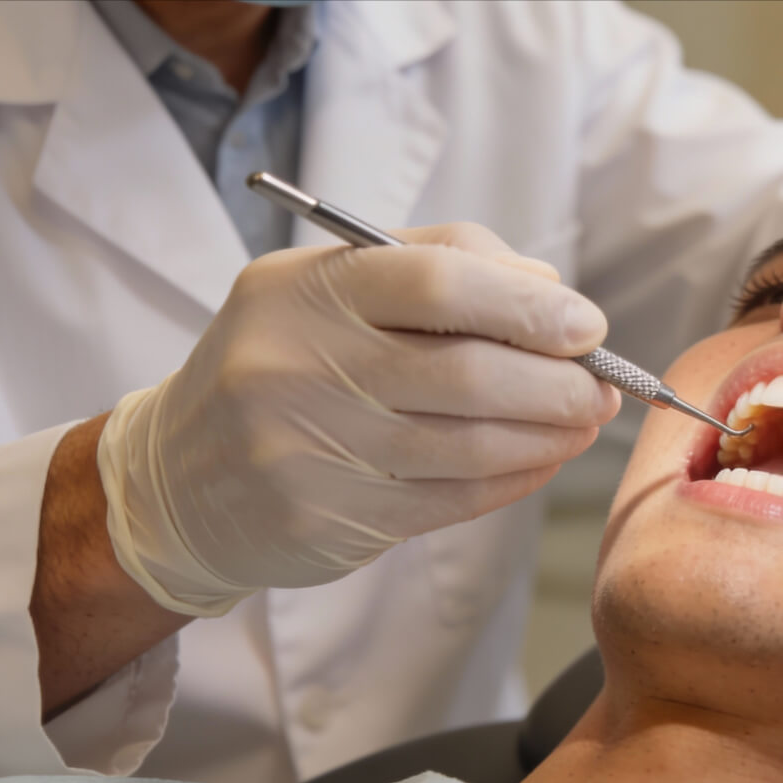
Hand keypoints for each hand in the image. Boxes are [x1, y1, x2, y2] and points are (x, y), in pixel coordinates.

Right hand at [98, 224, 621, 615]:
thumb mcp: (329, 286)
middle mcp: (295, 367)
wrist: (178, 480)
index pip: (434, 282)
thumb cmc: (283, 360)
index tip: (585, 325)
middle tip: (604, 384)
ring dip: (549, 434)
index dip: (528, 304)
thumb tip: (550, 286)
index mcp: (302, 292)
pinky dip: (515, 477)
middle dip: (557, 380)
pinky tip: (543, 457)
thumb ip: (438, 262)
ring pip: (469, 445)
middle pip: (465, 371)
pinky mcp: (331, 519)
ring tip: (585, 419)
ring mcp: (309, 451)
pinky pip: (453, 499)